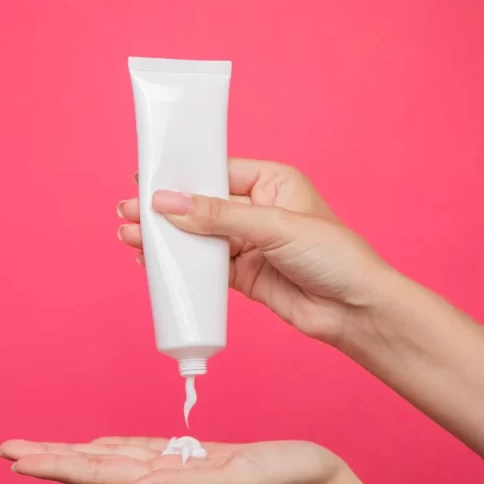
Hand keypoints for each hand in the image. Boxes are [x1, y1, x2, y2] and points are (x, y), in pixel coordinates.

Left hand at [0, 436, 345, 483]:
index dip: (56, 467)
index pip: (98, 476)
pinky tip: (97, 446)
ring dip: (72, 453)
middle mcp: (163, 479)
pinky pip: (141, 451)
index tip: (16, 462)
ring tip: (38, 449)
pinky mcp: (193, 458)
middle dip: (49, 459)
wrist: (317, 483)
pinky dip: (112, 446)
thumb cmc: (284, 482)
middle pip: (94, 467)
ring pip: (112, 458)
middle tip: (5, 451)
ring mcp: (176, 469)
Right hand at [117, 159, 388, 344]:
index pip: (216, 172)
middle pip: (200, 204)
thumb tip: (168, 202)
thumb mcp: (274, 226)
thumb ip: (218, 216)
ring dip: (165, 238)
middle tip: (127, 212)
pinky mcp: (243, 275)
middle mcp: (258, 209)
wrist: (355, 311)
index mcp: (272, 181)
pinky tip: (153, 262)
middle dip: (164, 209)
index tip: (146, 179)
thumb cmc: (334, 257)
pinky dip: (179, 265)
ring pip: (197, 237)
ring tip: (129, 237)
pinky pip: (203, 266)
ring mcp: (249, 243)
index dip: (181, 176)